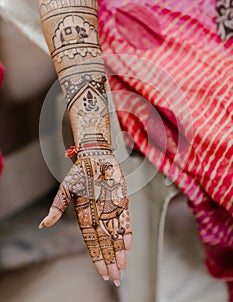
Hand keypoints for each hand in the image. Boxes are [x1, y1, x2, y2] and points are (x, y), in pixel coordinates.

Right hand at [39, 153, 131, 285]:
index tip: (102, 272)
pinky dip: (127, 231)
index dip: (96, 257)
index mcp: (84, 216)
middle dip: (110, 260)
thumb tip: (43, 225)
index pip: (91, 241)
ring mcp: (111, 209)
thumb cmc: (79, 172)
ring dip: (120, 251)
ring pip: (116, 234)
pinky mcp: (122, 200)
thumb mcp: (65, 190)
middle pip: (105, 242)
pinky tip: (129, 245)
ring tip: (123, 268)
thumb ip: (57, 207)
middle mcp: (99, 216)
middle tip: (115, 277)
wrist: (94, 156)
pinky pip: (125, 219)